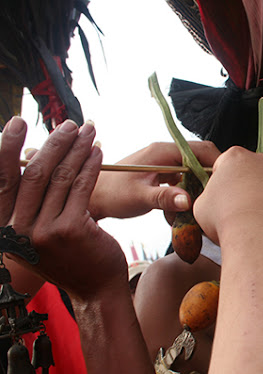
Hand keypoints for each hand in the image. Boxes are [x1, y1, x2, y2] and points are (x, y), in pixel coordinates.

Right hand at [3, 118, 125, 300]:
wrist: (94, 288)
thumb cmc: (70, 256)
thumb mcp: (37, 234)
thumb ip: (27, 205)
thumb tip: (27, 161)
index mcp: (3, 229)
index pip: (1, 180)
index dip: (6, 148)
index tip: (16, 122)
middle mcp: (17, 230)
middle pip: (33, 173)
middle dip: (53, 143)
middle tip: (69, 124)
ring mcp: (42, 231)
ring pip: (59, 177)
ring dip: (76, 150)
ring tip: (88, 133)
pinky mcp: (70, 229)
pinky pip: (80, 187)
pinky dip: (90, 166)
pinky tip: (98, 153)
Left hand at [88, 141, 219, 220]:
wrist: (91, 197)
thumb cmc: (111, 195)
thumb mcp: (139, 198)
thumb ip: (165, 198)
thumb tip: (189, 200)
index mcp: (163, 151)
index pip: (201, 150)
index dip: (217, 164)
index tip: (226, 183)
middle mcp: (165, 152)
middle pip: (200, 158)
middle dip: (211, 176)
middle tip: (217, 197)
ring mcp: (164, 162)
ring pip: (193, 169)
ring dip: (200, 185)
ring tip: (204, 203)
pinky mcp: (161, 173)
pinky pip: (184, 177)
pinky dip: (189, 190)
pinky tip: (186, 206)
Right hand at [193, 146, 262, 243]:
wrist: (261, 236)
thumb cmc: (225, 220)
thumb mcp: (202, 206)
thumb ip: (211, 196)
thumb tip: (216, 202)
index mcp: (235, 157)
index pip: (227, 164)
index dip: (223, 184)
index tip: (222, 201)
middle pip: (255, 172)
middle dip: (250, 188)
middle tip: (243, 214)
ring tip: (262, 224)